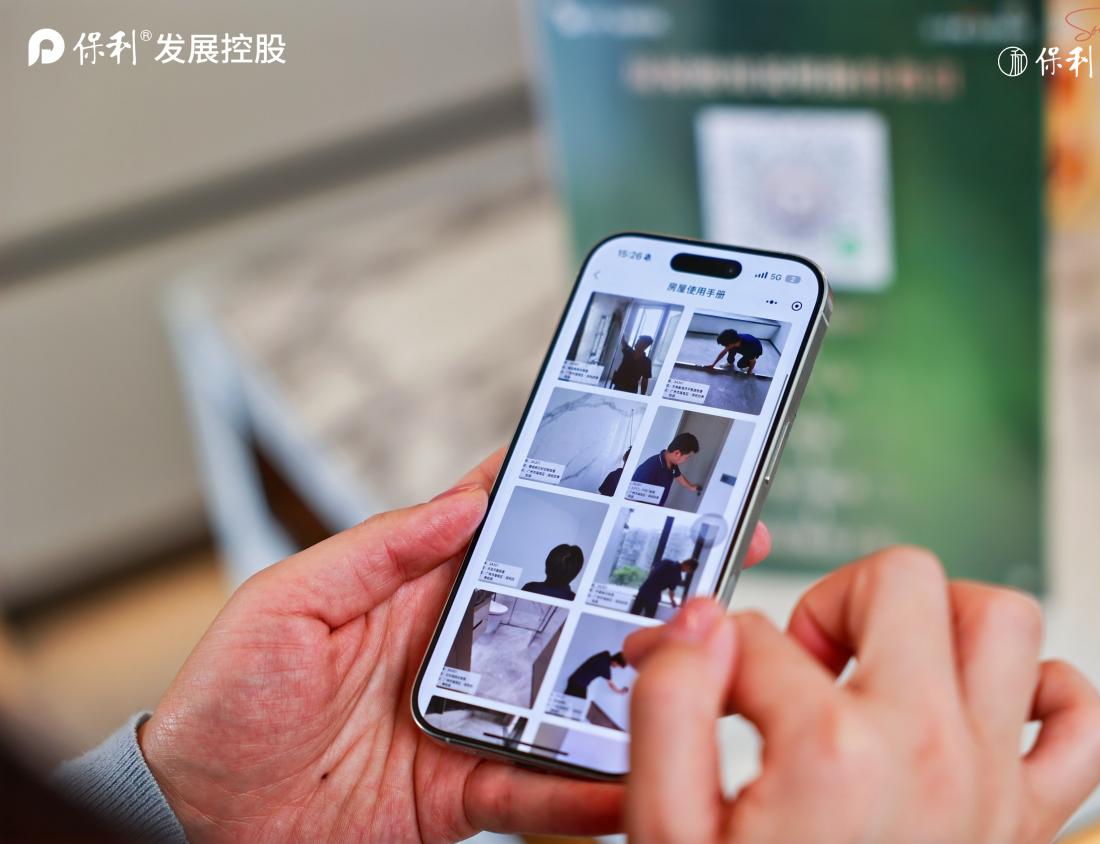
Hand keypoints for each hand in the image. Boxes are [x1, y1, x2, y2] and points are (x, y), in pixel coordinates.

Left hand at [140, 446, 774, 842]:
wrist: (196, 821)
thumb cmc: (222, 702)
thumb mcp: (285, 602)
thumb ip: (377, 549)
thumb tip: (464, 499)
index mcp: (416, 588)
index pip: (507, 527)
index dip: (572, 494)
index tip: (641, 468)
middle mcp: (458, 647)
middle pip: (565, 608)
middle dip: (637, 585)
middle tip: (712, 566)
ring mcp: (471, 719)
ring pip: (570, 697)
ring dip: (629, 688)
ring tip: (693, 674)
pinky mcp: (467, 792)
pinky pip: (538, 790)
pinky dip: (584, 791)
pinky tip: (628, 780)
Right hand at [623, 546, 1099, 843]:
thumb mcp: (671, 832)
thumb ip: (670, 711)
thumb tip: (698, 626)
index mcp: (831, 754)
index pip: (758, 634)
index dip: (707, 651)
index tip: (694, 680)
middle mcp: (926, 752)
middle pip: (901, 580)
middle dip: (834, 602)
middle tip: (801, 660)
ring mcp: (989, 783)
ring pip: (1005, 620)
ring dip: (941, 622)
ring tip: (886, 663)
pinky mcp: (1029, 820)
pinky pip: (1084, 721)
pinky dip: (1044, 694)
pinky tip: (980, 710)